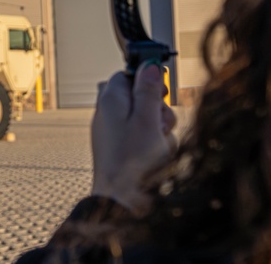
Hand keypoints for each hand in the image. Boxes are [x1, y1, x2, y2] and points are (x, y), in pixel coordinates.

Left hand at [90, 64, 176, 213]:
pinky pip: (145, 141)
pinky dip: (155, 147)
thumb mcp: (147, 119)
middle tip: (159, 125)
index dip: (147, 81)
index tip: (161, 90)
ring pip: (148, 121)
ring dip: (160, 131)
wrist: (123, 203)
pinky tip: (156, 160)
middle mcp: (109, 115)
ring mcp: (115, 134)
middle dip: (158, 110)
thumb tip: (149, 66)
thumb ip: (149, 91)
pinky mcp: (123, 151)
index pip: (127, 75)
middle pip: (141, 99)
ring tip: (158, 147)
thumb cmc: (133, 163)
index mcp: (110, 101)